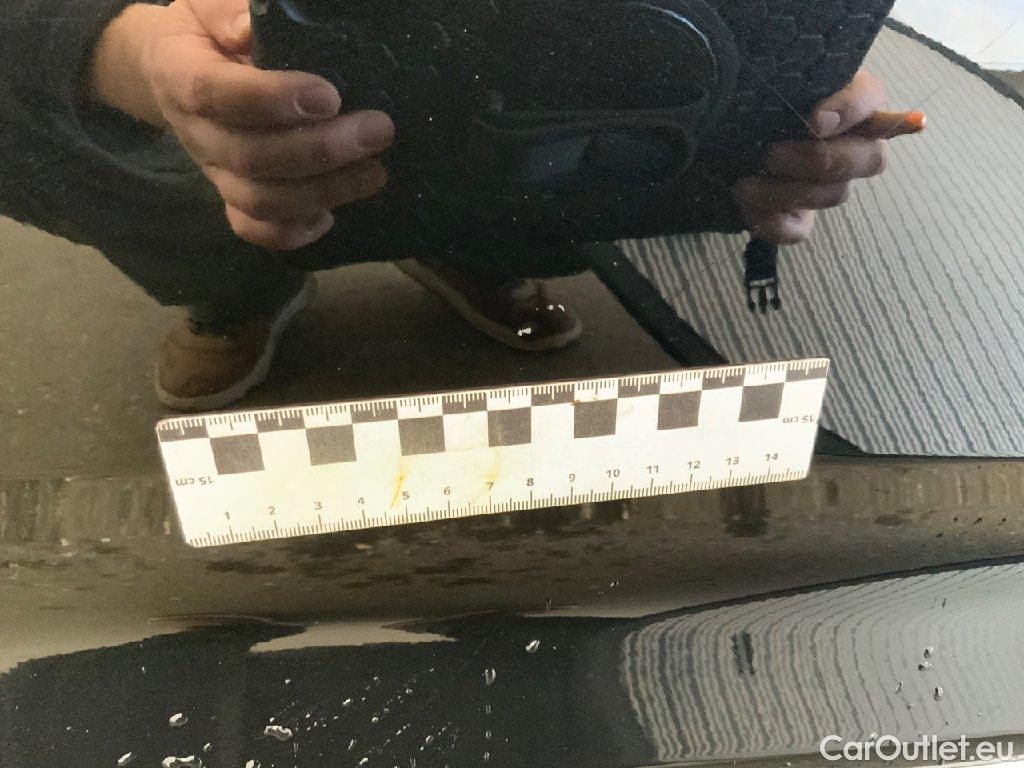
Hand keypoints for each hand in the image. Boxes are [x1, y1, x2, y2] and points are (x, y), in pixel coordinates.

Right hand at [90, 0, 393, 249]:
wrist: (174, 68)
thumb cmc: (207, 30)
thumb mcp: (209, 5)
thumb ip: (230, 11)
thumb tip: (254, 26)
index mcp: (179, 74)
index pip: (214, 94)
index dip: (270, 100)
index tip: (329, 95)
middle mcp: (195, 132)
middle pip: (250, 158)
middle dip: (320, 150)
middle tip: (378, 132)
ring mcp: (213, 171)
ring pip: (259, 201)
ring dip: (323, 193)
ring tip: (375, 173)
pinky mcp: (231, 196)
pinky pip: (253, 228)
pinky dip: (293, 232)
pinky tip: (331, 217)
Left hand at [732, 69, 888, 244]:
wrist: (721, 141)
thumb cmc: (752, 101)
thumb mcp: (767, 81)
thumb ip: (786, 79)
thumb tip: (806, 102)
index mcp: (848, 101)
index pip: (870, 98)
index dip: (850, 110)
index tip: (814, 121)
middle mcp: (851, 144)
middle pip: (870, 159)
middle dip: (818, 159)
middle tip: (772, 155)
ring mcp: (830, 185)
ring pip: (832, 195)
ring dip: (785, 192)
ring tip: (744, 185)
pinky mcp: (802, 217)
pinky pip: (801, 231)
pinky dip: (777, 225)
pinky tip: (753, 216)